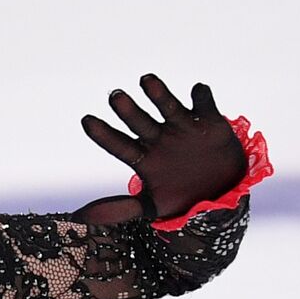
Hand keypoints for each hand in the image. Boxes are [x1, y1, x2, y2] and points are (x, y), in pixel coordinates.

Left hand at [70, 74, 247, 225]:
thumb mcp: (152, 206)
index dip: (103, 135)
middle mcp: (159, 138)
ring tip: (146, 80)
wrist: (222, 190)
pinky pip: (204, 104)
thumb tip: (77, 217)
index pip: (119, 144)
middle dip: (127, 110)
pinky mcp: (209, 121)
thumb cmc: (181, 196)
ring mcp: (182, 127)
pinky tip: (198, 92)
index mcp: (143, 157)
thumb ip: (118, 209)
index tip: (86, 121)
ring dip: (158, 94)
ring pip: (167, 106)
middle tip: (115, 96)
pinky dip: (201, 96)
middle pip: (139, 122)